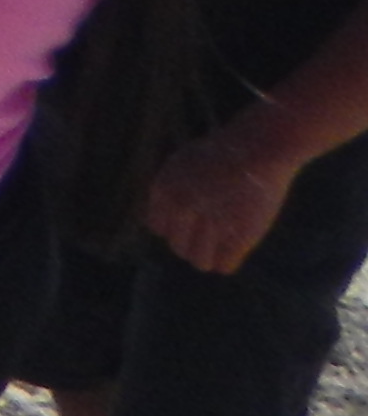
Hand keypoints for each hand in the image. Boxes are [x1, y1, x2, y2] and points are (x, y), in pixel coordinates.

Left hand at [145, 115, 301, 275]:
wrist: (257, 149)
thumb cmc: (221, 153)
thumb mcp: (181, 164)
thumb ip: (169, 190)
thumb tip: (158, 219)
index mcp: (164, 190)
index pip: (158, 228)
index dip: (174, 228)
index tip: (189, 224)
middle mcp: (182, 208)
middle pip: (178, 247)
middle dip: (191, 244)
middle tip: (209, 236)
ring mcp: (210, 223)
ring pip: (199, 262)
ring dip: (208, 257)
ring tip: (220, 246)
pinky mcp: (238, 236)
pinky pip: (224, 265)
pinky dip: (228, 261)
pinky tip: (234, 250)